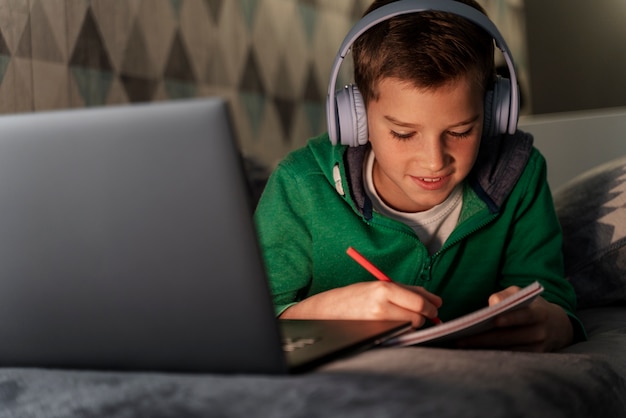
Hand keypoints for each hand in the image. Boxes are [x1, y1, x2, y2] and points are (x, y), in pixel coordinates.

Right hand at [279, 281, 441, 327]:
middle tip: (427, 314)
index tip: (436, 306)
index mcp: (383, 288)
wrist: (327, 311)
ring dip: (413, 322)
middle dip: (425, 315)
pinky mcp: (375, 334)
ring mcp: (378, 322)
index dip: (431, 305)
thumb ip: (404, 289)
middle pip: (417, 315)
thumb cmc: (353, 296)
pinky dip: (402, 328)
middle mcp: (381, 305)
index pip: (418, 301)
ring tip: (403, 316)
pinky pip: (399, 332)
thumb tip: (431, 298)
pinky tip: (394, 324)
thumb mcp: (377, 285)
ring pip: (410, 325)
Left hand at [457, 286, 573, 351]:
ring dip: (484, 349)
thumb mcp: (521, 294)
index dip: (510, 318)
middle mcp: (540, 332)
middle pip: (509, 336)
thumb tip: (492, 303)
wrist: (557, 326)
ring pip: (507, 350)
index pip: (524, 316)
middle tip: (461, 338)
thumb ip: (506, 295)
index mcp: (539, 313)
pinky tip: (474, 352)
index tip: (493, 320)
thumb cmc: (530, 306)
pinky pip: (509, 358)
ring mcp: (538, 348)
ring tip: (462, 345)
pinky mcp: (532, 358)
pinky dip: (491, 355)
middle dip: (484, 338)